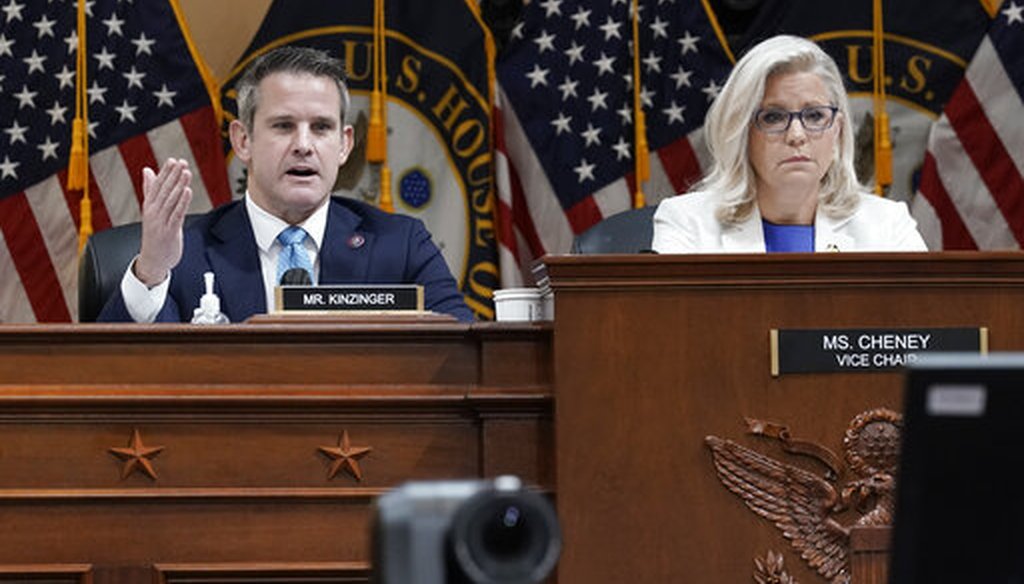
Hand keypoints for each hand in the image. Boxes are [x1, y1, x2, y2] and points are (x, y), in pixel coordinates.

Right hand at [134, 158, 192, 286]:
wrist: (152, 260)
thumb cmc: (154, 235)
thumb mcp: (151, 211)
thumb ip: (150, 190)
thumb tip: (147, 170)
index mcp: (149, 206)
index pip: (157, 186)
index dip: (166, 173)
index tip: (173, 160)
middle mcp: (154, 212)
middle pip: (164, 190)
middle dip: (173, 175)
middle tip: (181, 162)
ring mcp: (161, 222)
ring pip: (170, 200)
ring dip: (179, 185)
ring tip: (186, 172)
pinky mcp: (169, 231)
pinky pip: (176, 214)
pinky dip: (182, 202)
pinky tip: (187, 191)